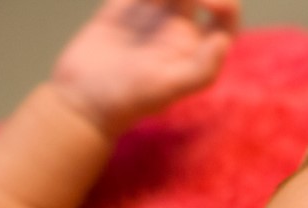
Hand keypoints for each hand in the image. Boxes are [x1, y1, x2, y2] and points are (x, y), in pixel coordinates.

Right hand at [52, 0, 238, 134]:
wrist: (82, 97)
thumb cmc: (128, 98)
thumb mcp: (168, 87)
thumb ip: (201, 69)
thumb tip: (222, 40)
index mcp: (196, 48)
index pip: (225, 17)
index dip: (223, 2)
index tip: (203, 1)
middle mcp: (178, 28)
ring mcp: (152, 15)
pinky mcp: (124, 6)